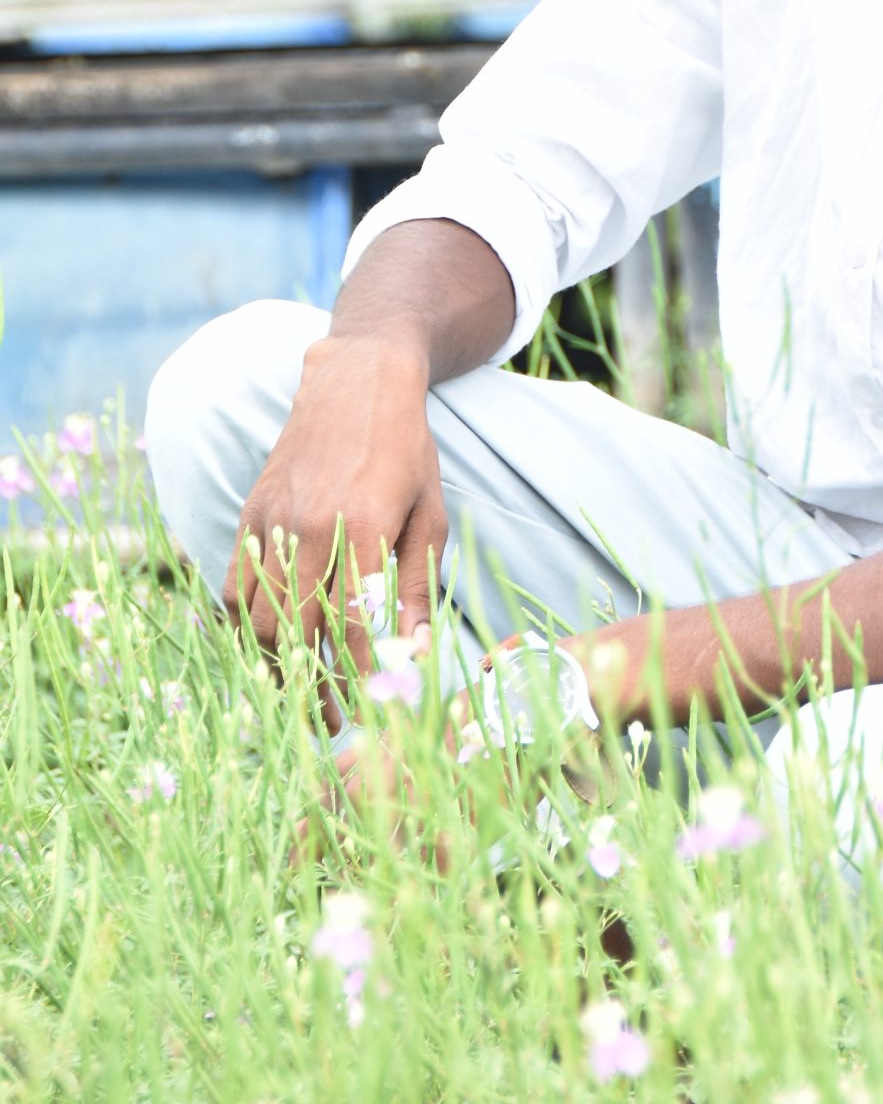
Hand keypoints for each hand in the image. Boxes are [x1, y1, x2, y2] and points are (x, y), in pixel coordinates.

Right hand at [221, 335, 447, 689]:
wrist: (356, 381)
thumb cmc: (406, 449)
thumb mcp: (429, 512)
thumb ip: (417, 584)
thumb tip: (415, 652)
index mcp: (366, 525)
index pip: (351, 622)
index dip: (356, 675)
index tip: (366, 712)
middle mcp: (312, 524)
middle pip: (298, 630)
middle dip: (312, 686)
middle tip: (329, 721)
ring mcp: (274, 518)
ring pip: (257, 615)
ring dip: (273, 667)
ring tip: (295, 697)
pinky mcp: (251, 512)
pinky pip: (233, 585)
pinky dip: (243, 626)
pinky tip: (265, 649)